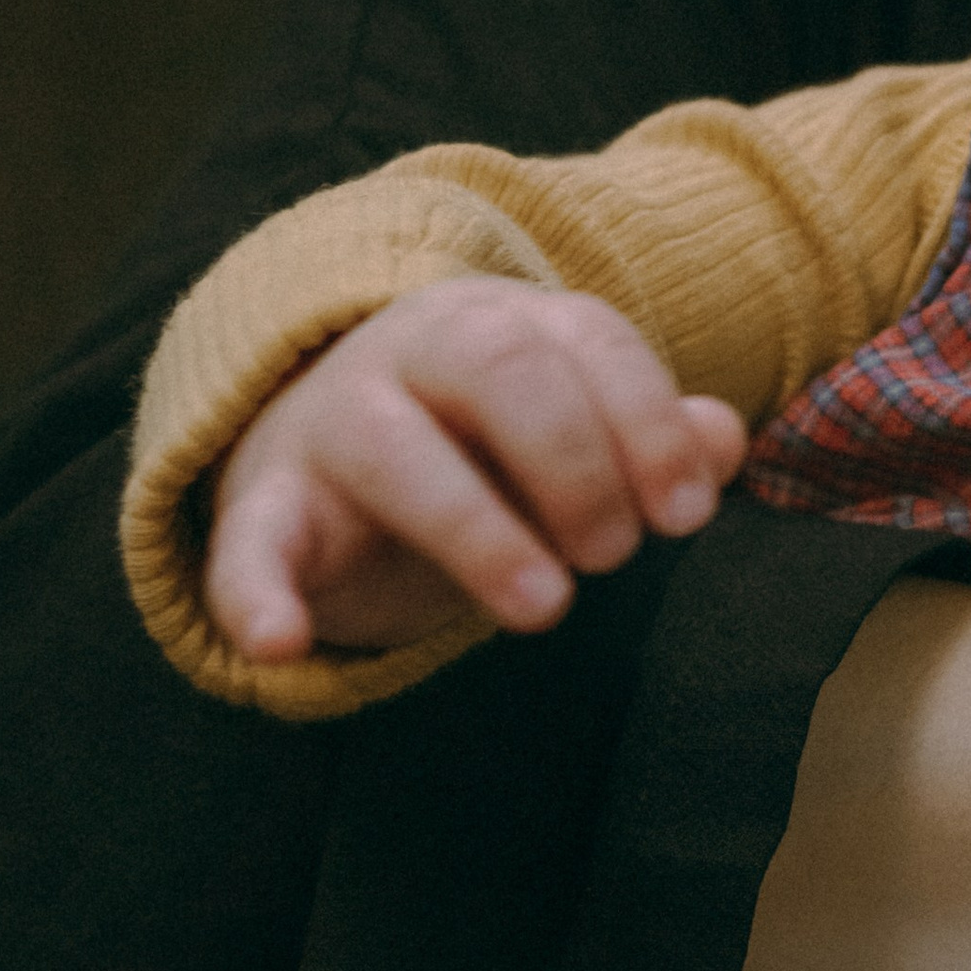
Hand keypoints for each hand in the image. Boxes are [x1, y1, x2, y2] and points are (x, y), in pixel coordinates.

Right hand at [203, 278, 746, 658]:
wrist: (331, 441)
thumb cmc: (489, 444)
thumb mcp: (575, 429)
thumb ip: (651, 431)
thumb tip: (722, 439)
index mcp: (507, 324)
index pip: (587, 340)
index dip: (648, 423)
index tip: (688, 514)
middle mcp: (416, 353)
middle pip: (497, 365)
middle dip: (574, 460)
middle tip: (613, 557)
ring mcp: (335, 422)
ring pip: (392, 448)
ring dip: (476, 527)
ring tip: (543, 610)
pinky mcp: (267, 503)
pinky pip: (248, 541)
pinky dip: (255, 593)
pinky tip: (280, 645)